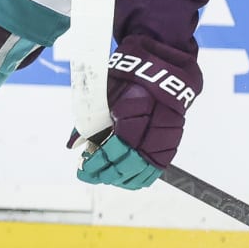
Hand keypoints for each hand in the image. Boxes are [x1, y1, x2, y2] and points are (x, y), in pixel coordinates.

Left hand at [76, 38, 201, 189]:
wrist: (163, 68)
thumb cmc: (129, 77)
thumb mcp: (105, 92)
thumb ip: (90, 119)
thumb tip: (74, 145)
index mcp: (134, 109)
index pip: (115, 148)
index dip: (98, 162)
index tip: (83, 167)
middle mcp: (153, 124)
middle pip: (129, 162)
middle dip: (107, 173)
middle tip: (90, 174)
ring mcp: (167, 134)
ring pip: (145, 169)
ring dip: (123, 178)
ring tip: (106, 177)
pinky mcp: (174, 139)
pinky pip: (159, 167)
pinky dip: (142, 177)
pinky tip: (128, 179)